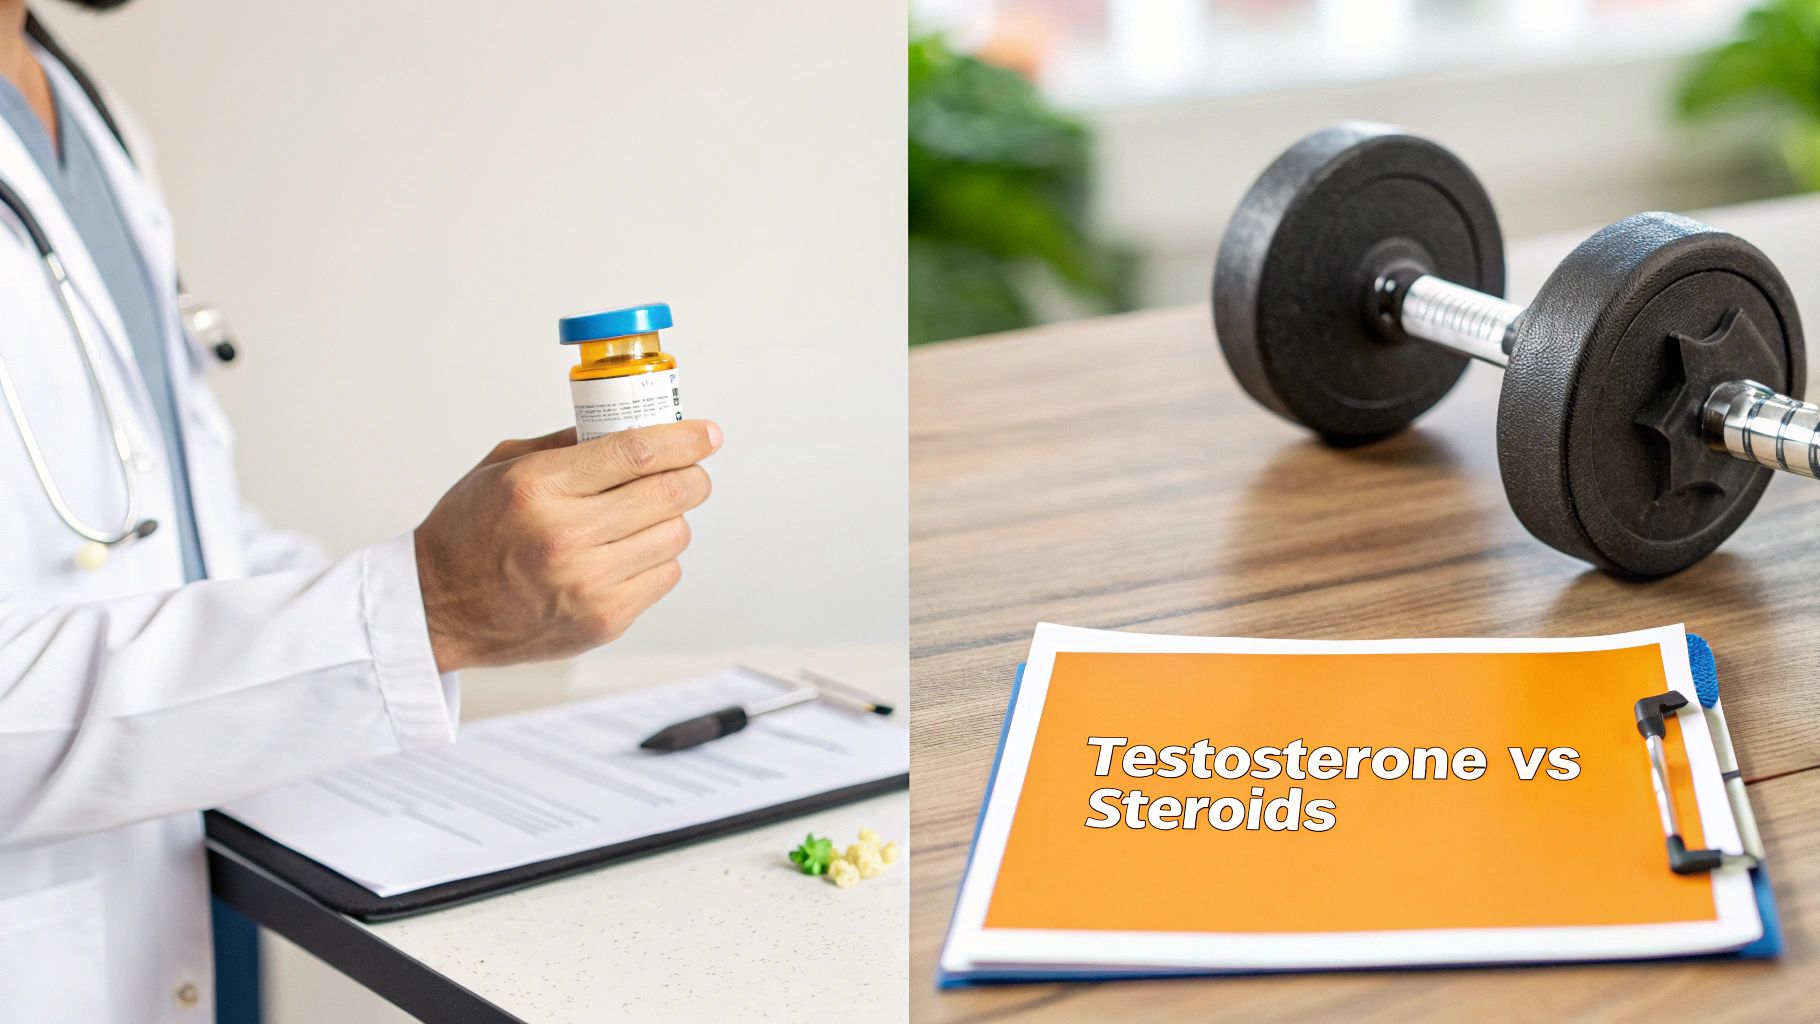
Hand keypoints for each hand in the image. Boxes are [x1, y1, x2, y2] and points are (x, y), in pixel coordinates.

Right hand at [413, 421, 719, 671]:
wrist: (437, 608)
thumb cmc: (468, 533)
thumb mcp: (504, 467)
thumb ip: (570, 444)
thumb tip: (634, 425)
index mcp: (540, 487)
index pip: (638, 452)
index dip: (685, 439)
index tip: (706, 434)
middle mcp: (565, 536)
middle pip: (669, 494)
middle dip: (692, 476)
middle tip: (691, 472)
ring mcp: (588, 584)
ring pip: (675, 536)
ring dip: (670, 520)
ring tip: (642, 517)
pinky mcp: (603, 620)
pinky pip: (664, 576)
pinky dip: (656, 559)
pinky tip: (626, 553)